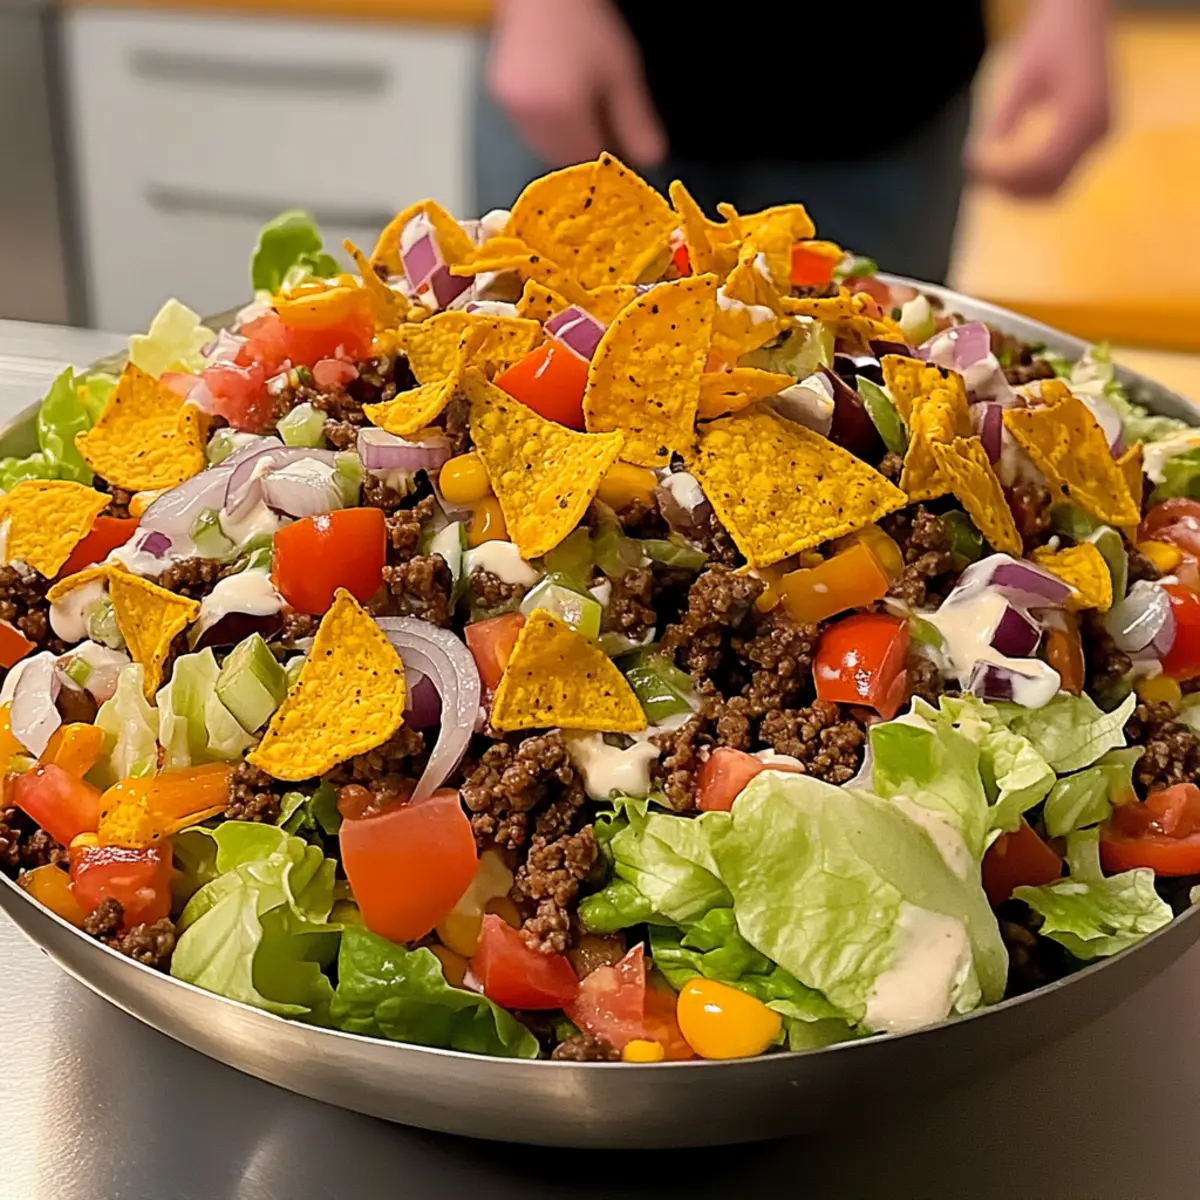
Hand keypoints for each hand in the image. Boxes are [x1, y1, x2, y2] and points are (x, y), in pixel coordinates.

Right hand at [486, 0, 666, 168]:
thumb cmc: (584, 21)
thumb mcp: (621, 71)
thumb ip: (636, 120)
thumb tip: (651, 158)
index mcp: (562, 111)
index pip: (588, 159)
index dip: (606, 154)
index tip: (619, 141)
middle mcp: (531, 115)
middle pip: (563, 158)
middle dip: (584, 147)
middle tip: (603, 122)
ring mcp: (511, 108)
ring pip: (544, 147)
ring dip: (564, 140)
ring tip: (579, 105)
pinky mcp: (501, 98)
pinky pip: (528, 129)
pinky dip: (546, 125)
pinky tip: (559, 99)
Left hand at [968, 0, 1110, 197]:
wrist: (1083, 14)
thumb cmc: (1049, 36)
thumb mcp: (1020, 75)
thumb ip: (1001, 118)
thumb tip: (976, 158)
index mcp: (1084, 111)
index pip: (1042, 165)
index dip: (1005, 178)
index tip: (973, 171)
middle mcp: (1099, 128)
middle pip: (1051, 185)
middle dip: (1011, 191)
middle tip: (975, 180)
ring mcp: (1101, 134)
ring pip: (1057, 185)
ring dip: (1021, 190)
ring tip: (985, 177)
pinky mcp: (1096, 134)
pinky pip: (1062, 171)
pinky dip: (1033, 178)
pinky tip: (1005, 169)